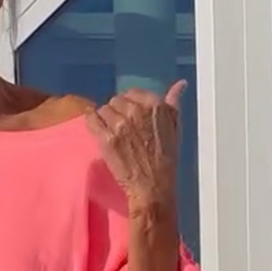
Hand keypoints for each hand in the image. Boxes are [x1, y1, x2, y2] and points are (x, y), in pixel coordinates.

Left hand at [87, 82, 184, 214]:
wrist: (153, 185)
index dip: (129, 104)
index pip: (132, 93)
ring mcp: (120, 125)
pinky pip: (92, 120)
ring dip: (105, 119)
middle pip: (116, 101)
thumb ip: (173, 103)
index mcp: (154, 104)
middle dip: (117, 112)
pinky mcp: (106, 138)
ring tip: (110, 131)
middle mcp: (136, 111)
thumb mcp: (175, 127)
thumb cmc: (165, 159)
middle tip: (120, 127)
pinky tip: (95, 126)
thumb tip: (180, 84)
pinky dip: (92, 121)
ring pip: (103, 109)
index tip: (130, 117)